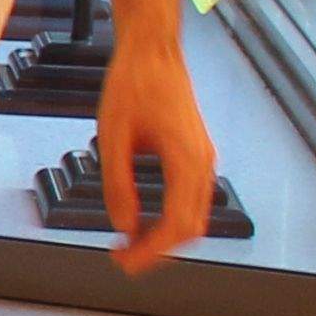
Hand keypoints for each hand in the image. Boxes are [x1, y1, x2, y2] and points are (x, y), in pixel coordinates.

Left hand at [91, 31, 216, 274]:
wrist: (154, 52)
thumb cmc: (133, 84)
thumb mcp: (112, 136)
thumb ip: (117, 184)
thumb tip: (123, 227)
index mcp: (186, 159)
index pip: (176, 223)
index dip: (151, 251)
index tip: (125, 263)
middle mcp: (203, 162)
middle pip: (191, 227)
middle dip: (158, 250)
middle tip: (123, 260)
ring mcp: (203, 159)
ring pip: (195, 216)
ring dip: (165, 236)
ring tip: (130, 245)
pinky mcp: (197, 155)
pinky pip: (191, 199)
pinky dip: (172, 218)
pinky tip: (144, 222)